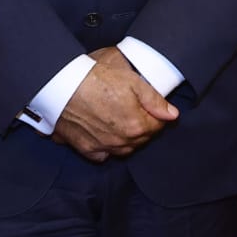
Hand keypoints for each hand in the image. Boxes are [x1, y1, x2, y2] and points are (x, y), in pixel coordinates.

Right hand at [52, 47, 178, 162]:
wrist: (63, 85)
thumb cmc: (97, 80)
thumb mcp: (133, 81)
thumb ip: (155, 100)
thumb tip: (172, 114)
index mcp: (136, 126)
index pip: (158, 126)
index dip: (158, 116)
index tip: (152, 108)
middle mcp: (121, 142)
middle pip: (142, 140)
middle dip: (144, 127)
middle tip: (137, 111)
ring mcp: (103, 147)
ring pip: (124, 150)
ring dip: (128, 139)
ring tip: (123, 121)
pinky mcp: (86, 148)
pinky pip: (103, 156)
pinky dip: (107, 148)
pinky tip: (106, 135)